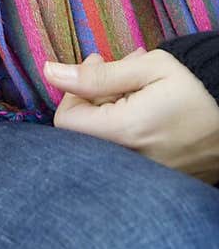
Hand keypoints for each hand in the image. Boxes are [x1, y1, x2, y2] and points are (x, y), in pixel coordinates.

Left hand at [44, 48, 218, 183]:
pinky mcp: (152, 181)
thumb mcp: (149, 68)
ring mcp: (141, 175)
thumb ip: (96, 74)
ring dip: (108, 111)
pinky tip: (144, 111)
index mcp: (124, 132)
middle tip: (117, 73)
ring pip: (101, 143)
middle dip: (92, 98)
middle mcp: (128, 161)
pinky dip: (123, 130)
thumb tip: (50, 72)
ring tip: (136, 89)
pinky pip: (120, 156)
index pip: (65, 120)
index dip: (73, 92)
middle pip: (82, 132)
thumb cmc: (198, 89)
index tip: (95, 71)